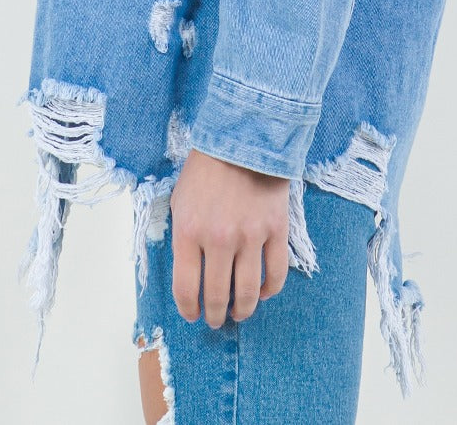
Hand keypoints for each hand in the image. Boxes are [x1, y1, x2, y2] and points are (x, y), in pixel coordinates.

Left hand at [168, 147, 290, 327]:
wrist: (243, 137)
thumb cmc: (206, 168)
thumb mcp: (180, 200)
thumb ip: (183, 238)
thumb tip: (190, 273)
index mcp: (189, 232)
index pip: (186, 289)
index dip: (189, 309)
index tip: (193, 314)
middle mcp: (219, 239)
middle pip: (218, 296)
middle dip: (216, 315)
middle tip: (217, 320)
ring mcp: (250, 236)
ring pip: (248, 292)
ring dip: (243, 310)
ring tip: (240, 312)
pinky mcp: (276, 229)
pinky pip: (277, 273)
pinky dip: (271, 290)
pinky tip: (264, 293)